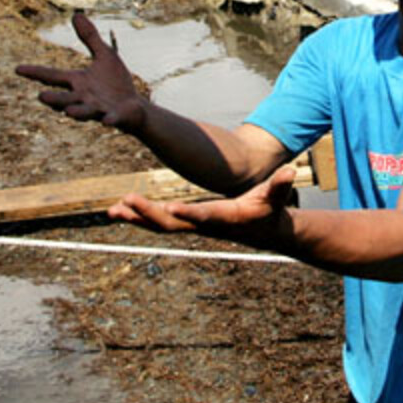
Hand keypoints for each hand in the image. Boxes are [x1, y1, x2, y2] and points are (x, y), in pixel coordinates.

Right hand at [16, 12, 145, 130]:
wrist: (134, 107)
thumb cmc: (116, 82)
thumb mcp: (104, 55)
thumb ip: (90, 38)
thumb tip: (76, 15)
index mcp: (78, 82)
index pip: (53, 76)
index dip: (35, 73)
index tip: (17, 69)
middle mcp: (84, 98)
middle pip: (65, 99)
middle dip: (55, 99)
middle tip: (41, 97)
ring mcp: (99, 109)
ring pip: (85, 112)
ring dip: (78, 112)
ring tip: (69, 112)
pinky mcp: (116, 116)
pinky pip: (112, 119)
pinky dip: (109, 119)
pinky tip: (107, 121)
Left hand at [110, 165, 298, 248]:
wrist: (265, 231)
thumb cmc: (270, 210)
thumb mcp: (276, 196)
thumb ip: (280, 184)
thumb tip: (291, 170)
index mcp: (224, 218)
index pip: (204, 217)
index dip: (188, 214)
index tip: (170, 208)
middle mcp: (204, 225)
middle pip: (172, 224)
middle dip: (149, 214)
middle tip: (126, 202)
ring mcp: (193, 226)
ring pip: (160, 225)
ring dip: (136, 218)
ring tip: (112, 211)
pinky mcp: (186, 222)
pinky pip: (158, 222)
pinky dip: (138, 217)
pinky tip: (118, 210)